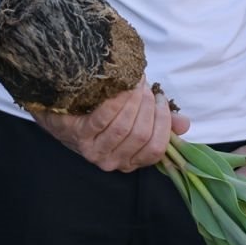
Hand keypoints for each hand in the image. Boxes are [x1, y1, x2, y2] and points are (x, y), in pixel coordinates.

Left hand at [32, 83, 189, 171]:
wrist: (61, 108)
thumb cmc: (102, 114)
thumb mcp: (134, 118)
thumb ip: (160, 123)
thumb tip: (184, 124)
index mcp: (129, 160)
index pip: (155, 149)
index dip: (163, 122)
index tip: (161, 100)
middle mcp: (111, 161)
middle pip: (141, 135)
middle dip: (148, 106)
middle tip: (146, 87)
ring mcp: (92, 150)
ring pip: (124, 128)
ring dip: (134, 101)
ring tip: (135, 83)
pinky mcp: (77, 134)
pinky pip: (103, 118)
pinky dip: (115, 100)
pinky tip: (118, 87)